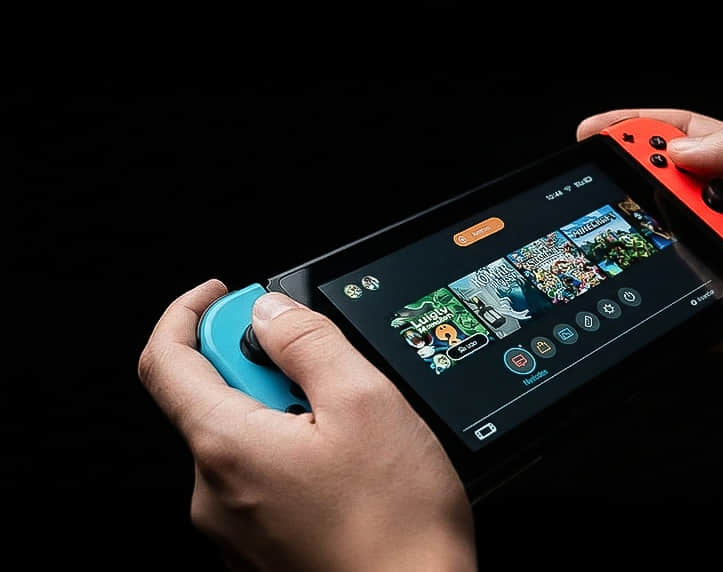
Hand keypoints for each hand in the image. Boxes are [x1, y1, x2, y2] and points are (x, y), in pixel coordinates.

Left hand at [138, 280, 474, 570]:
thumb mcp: (367, 402)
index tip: (228, 296)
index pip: (166, 360)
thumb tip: (270, 312)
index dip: (191, 313)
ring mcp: (234, 527)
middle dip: (263, 369)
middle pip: (212, 398)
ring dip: (285, 415)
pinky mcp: (259, 548)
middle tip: (327, 374)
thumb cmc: (397, 525)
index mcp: (227, 447)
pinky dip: (291, 455)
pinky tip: (344, 468)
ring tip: (350, 433)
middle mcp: (214, 493)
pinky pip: (259, 479)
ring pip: (242, 440)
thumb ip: (309, 343)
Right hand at [578, 110, 722, 448]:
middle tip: (607, 189)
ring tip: (672, 245)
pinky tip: (657, 290)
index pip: (685, 140)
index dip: (639, 132)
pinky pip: (678, 300)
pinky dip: (665, 297)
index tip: (597, 133)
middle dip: (634, 188)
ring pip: (668, 247)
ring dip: (661, 245)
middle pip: (664, 191)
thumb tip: (678, 149)